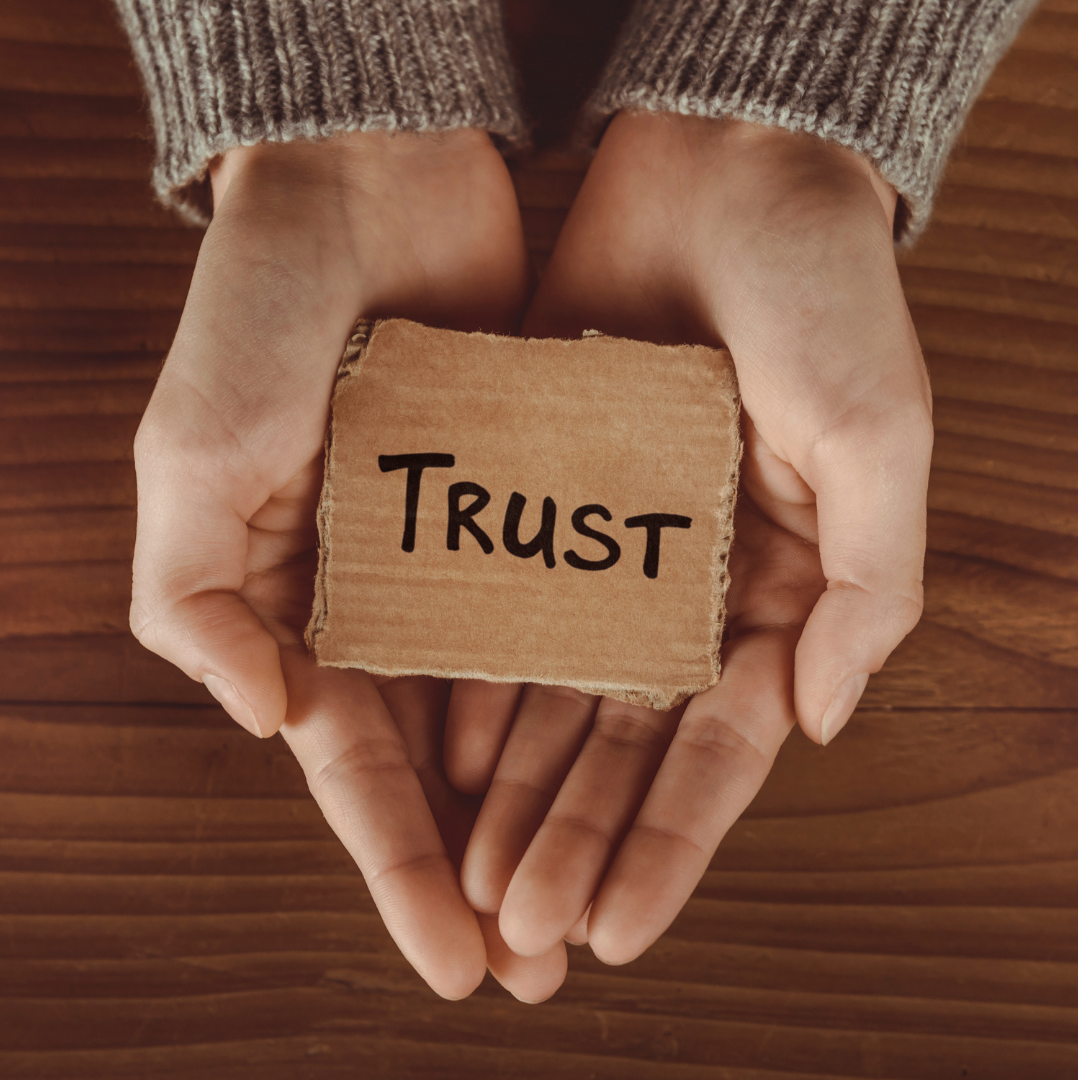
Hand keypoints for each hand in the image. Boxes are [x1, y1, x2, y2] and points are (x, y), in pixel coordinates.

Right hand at [130, 129, 563, 999]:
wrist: (368, 182)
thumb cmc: (260, 311)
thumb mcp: (192, 456)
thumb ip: (200, 599)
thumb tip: (270, 724)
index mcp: (303, 603)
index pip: (357, 768)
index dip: (398, 869)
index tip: (454, 962)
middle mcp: (393, 593)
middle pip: (448, 762)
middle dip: (489, 865)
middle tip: (542, 964)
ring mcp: (475, 550)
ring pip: (525, 703)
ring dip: (557, 801)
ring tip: (602, 894)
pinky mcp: (544, 499)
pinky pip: (580, 606)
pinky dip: (601, 681)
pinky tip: (638, 756)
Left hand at [451, 111, 932, 964]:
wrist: (721, 167)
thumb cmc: (822, 290)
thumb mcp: (878, 436)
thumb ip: (868, 588)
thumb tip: (816, 722)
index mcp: (778, 586)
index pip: (718, 748)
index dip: (671, 843)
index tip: (619, 929)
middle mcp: (689, 581)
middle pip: (623, 742)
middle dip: (577, 839)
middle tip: (523, 931)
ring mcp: (609, 544)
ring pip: (554, 692)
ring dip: (518, 787)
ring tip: (476, 876)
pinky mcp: (540, 496)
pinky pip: (501, 602)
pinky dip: (475, 678)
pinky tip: (444, 752)